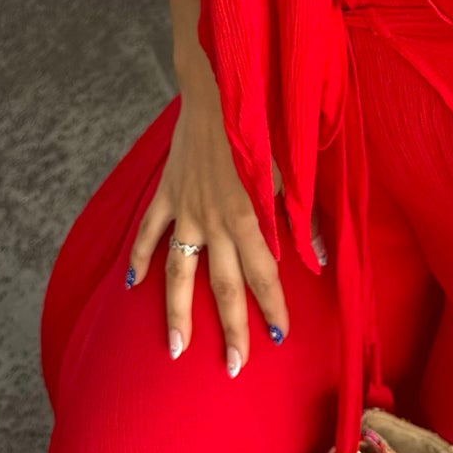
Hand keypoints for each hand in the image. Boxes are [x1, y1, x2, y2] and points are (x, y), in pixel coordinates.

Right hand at [127, 55, 288, 375]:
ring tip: (177, 348)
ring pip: (179, 272)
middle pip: (222, 286)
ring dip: (178, 312)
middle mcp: (214, 221)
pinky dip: (139, 257)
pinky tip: (132, 285)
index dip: (273, 308)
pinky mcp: (166, 193)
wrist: (219, 86)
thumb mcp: (291, 170)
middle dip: (231, 328)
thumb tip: (319, 256)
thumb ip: (301, 217)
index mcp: (249, 216)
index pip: (264, 275)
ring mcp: (185, 210)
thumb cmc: (262, 124)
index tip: (278, 338)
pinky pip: (149, 232)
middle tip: (234, 367)